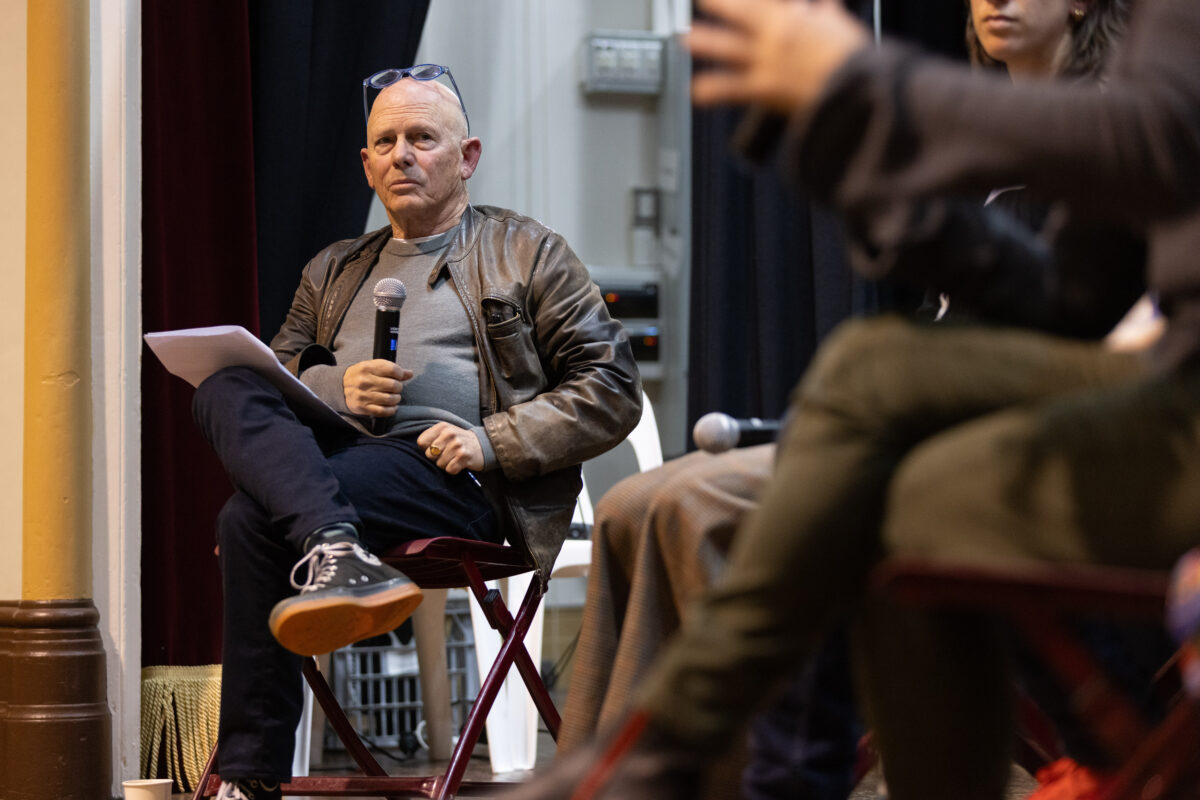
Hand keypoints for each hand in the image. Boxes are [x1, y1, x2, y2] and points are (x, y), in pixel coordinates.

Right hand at [343, 360, 413, 416]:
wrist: (340, 387)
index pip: (392, 369)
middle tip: (396, 388)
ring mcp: (363, 395)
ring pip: (390, 399)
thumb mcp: (372, 367)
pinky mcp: (363, 407)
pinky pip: (383, 411)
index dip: (400, 373)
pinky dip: (392, 410)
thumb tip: (410, 373)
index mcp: (367, 367)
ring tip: (394, 397)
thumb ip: (391, 369)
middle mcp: (365, 381)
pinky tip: (392, 407)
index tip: (399, 376)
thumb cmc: (360, 375)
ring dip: (396, 399)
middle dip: (399, 387)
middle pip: (393, 385)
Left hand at [417, 423, 484, 474]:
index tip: (437, 448)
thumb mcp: (445, 432)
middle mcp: (449, 433)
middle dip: (436, 458)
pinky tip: (459, 463)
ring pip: (439, 464)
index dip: (427, 448)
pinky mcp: (464, 456)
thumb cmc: (459, 441)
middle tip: (447, 454)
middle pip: (429, 455)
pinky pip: (450, 470)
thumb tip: (421, 450)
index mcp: (442, 427)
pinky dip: (454, 469)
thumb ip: (431, 437)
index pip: (421, 442)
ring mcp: (457, 444)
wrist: (482, 445)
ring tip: (454, 458)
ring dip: (446, 464)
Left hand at [686, 0, 867, 112]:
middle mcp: (773, 36)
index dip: (733, 1)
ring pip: (727, 48)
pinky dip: (713, 91)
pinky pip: (732, 89)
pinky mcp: (764, 88)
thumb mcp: (837, 25)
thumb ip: (824, 13)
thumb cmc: (852, 57)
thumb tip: (821, 7)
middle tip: (700, 0)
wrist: (858, 88)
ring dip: (704, 42)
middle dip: (717, 4)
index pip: (756, 2)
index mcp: (790, 18)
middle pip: (738, 13)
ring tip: (686, 39)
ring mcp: (765, 61)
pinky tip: (696, 92)